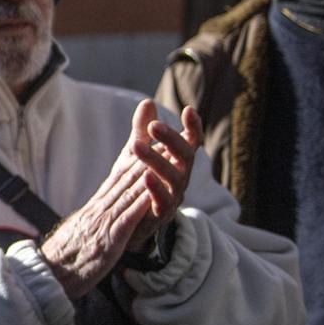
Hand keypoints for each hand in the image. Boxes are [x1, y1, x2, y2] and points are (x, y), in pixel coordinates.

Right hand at [39, 154, 157, 298]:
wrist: (47, 274)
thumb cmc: (66, 257)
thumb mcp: (84, 231)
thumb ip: (97, 218)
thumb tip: (105, 209)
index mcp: (96, 207)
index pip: (119, 177)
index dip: (138, 157)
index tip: (155, 141)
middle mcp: (99, 209)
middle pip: (126, 178)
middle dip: (148, 157)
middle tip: (167, 137)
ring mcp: (103, 223)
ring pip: (128, 193)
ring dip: (149, 173)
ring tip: (166, 158)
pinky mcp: (107, 240)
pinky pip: (126, 219)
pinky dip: (140, 204)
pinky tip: (152, 192)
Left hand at [125, 100, 201, 244]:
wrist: (130, 222)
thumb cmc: (138, 184)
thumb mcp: (136, 154)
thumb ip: (142, 131)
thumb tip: (147, 102)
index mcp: (178, 162)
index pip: (191, 143)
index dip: (194, 127)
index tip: (188, 110)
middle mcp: (181, 178)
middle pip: (185, 156)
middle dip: (172, 139)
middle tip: (154, 125)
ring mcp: (174, 197)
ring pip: (174, 178)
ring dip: (157, 160)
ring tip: (137, 146)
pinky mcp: (161, 215)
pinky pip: (163, 201)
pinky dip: (156, 188)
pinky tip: (144, 175)